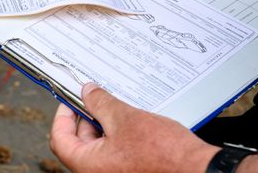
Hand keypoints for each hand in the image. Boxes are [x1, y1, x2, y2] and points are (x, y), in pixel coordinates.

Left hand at [50, 83, 218, 172]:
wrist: (198, 170)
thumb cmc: (164, 153)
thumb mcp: (125, 118)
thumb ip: (100, 103)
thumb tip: (87, 92)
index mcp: (88, 166)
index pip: (60, 139)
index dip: (62, 115)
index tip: (70, 99)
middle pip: (79, 142)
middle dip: (87, 117)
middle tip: (96, 97)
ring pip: (99, 146)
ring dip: (105, 124)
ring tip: (118, 107)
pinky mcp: (130, 171)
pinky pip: (115, 152)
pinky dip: (118, 135)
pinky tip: (131, 119)